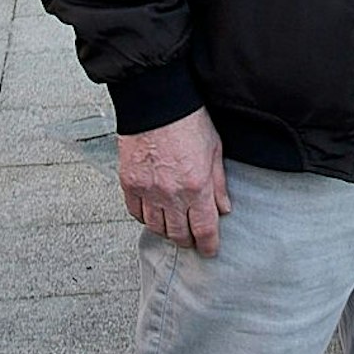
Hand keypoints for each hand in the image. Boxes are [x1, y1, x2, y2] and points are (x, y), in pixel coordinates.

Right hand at [118, 107, 231, 253]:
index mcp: (196, 186)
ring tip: (174, 227)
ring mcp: (147, 190)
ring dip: (166, 231)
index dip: (208, 245)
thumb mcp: (215, 151)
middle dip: (188, 240)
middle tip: (192, 239)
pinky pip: (136, 212)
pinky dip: (145, 217)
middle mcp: (171, 194)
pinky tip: (153, 213)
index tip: (210, 251)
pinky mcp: (129, 183)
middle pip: (178, 233)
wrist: (157, 103)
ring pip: (155, 227)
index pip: (204, 229)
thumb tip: (224, 208)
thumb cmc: (189, 122)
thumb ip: (219, 184)